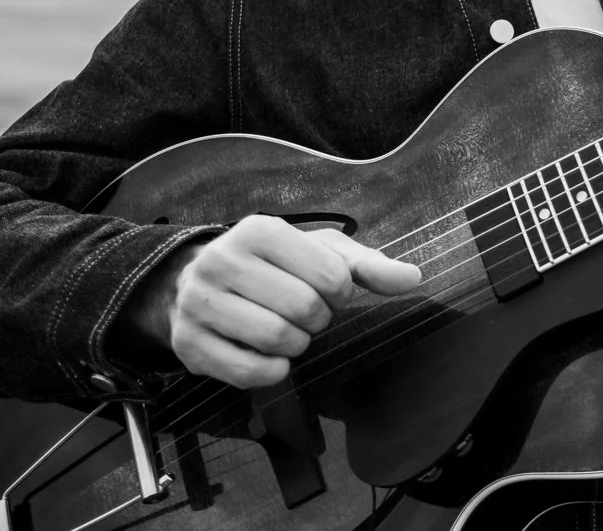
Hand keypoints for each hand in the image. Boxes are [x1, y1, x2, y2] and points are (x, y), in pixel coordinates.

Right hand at [127, 215, 424, 388]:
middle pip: (304, 309)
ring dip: (297, 346)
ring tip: (288, 333)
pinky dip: (274, 373)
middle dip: (318, 321)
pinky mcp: (187, 343)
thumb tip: (414, 279)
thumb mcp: (320, 253)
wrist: (196, 284)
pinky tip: (273, 359)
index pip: (330, 275)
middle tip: (307, 317)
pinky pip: (248, 372)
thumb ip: (368, 265)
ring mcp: (198, 302)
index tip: (328, 293)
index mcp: (260, 230)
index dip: (341, 294)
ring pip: (277, 340)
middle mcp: (222, 260)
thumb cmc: (274, 266)